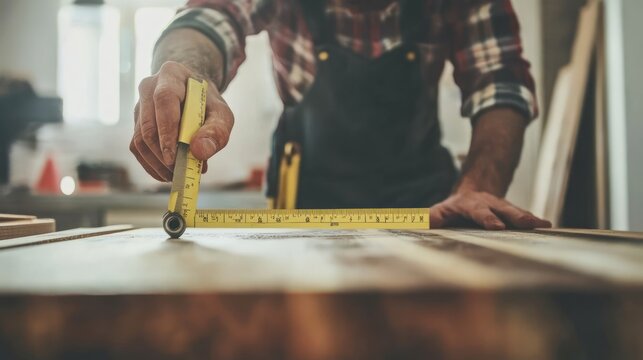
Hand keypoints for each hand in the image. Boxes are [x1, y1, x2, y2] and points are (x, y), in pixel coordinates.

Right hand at [130, 61, 233, 181]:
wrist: (193, 96)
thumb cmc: (208, 105)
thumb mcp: (222, 114)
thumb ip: (216, 132)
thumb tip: (199, 152)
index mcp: (171, 75)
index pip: (165, 100)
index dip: (167, 130)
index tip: (174, 157)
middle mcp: (149, 87)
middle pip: (148, 125)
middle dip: (163, 154)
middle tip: (181, 173)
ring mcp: (139, 105)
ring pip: (139, 139)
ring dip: (157, 163)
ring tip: (177, 175)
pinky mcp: (136, 123)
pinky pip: (137, 148)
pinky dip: (151, 165)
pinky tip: (167, 174)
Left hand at [430, 191, 551, 229]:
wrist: (474, 191)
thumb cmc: (453, 209)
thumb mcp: (439, 211)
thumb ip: (431, 219)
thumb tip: (419, 224)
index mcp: (469, 204)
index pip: (478, 211)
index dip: (487, 218)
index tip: (497, 227)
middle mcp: (488, 203)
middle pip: (503, 209)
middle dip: (515, 217)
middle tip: (528, 224)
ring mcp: (502, 207)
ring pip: (516, 211)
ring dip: (529, 218)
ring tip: (544, 225)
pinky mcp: (512, 213)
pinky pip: (524, 217)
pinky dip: (535, 221)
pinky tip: (548, 226)